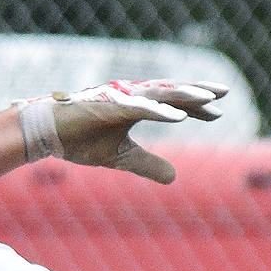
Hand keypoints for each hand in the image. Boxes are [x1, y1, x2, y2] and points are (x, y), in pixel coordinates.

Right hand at [18, 79, 229, 184]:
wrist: (47, 135)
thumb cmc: (80, 141)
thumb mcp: (121, 158)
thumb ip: (148, 165)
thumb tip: (174, 177)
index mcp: (136, 107)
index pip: (173, 105)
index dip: (195, 108)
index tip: (217, 113)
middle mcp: (133, 97)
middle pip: (173, 93)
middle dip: (199, 93)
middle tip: (223, 94)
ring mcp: (121, 99)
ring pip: (161, 95)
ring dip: (185, 97)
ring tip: (208, 100)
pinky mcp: (109, 106)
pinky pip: (140, 108)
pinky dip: (160, 111)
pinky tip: (178, 117)